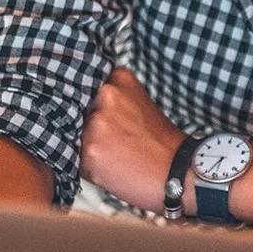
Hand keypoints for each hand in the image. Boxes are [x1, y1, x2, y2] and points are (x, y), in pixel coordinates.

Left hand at [82, 69, 187, 212]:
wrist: (177, 172)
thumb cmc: (159, 143)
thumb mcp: (138, 105)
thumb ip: (110, 100)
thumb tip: (75, 106)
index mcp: (119, 79)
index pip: (84, 86)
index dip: (90, 107)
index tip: (102, 119)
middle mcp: (106, 95)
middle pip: (77, 111)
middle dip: (88, 127)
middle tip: (115, 141)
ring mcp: (97, 121)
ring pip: (76, 136)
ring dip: (89, 149)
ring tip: (116, 156)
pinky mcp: (91, 149)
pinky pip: (77, 159)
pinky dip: (91, 168)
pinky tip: (114, 168)